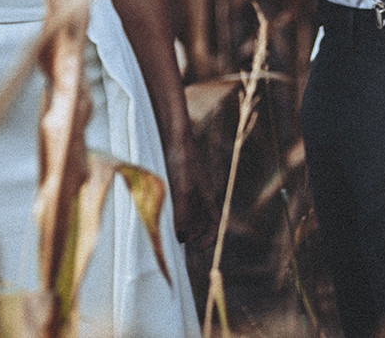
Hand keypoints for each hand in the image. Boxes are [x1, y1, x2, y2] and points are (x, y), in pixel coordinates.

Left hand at [164, 121, 200, 243]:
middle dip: (196, 232)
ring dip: (188, 223)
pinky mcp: (182, 179)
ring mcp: (193, 186)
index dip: (210, 237)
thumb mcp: (182, 190)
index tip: (198, 248)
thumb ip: (183, 214)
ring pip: (195, 211)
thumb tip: (183, 238)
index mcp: (209, 196)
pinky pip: (186, 201)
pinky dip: (180, 211)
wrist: (175, 135)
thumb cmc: (181, 161)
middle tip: (183, 241)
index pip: (216, 223)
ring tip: (176, 231)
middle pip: (205, 219)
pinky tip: (168, 214)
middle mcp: (204, 192)